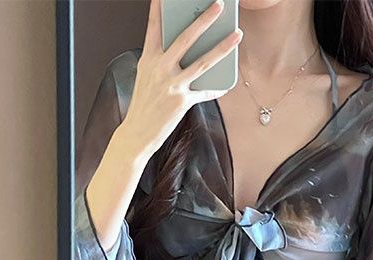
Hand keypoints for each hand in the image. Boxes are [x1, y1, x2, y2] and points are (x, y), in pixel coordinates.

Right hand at [120, 0, 242, 157]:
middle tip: (218, 5)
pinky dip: (216, 88)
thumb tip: (185, 51)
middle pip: (185, 39)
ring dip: (222, 47)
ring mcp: (171, 85)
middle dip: (204, 19)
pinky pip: (205, 92)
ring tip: (237, 34)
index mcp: (148, 60)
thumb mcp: (146, 78)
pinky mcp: (182, 102)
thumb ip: (161, 62)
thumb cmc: (143, 105)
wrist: (136, 134)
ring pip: (202, 62)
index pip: (155, 27)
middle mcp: (159, 69)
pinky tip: (225, 84)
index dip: (160, 8)